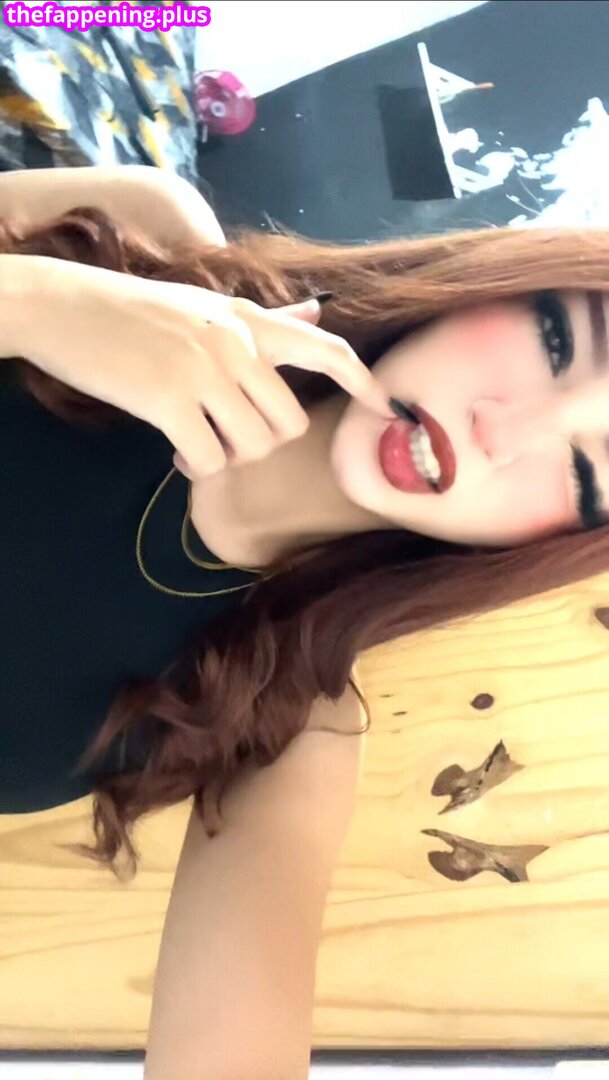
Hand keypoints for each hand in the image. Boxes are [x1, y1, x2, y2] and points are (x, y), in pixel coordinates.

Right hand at [18, 257, 390, 477]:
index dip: (361, 381)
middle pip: (288, 424)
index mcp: (248, 319)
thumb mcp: (206, 304)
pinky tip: (177, 450)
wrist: (65, 307)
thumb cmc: (135, 310)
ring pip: (253, 446)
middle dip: (262, 441)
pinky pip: (212, 459)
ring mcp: (205, 372)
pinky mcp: (170, 402)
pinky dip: (198, 464)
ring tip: (199, 439)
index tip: (383, 406)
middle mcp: (236, 344)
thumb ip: (267, 317)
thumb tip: (317, 309)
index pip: (325, 348)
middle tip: (228, 434)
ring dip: (228, 454)